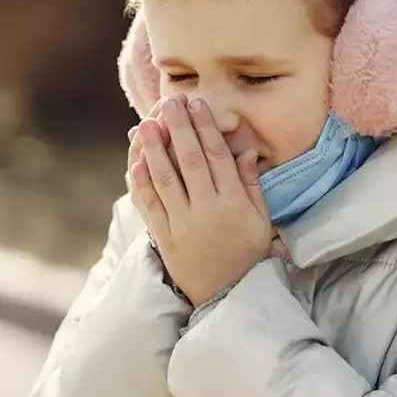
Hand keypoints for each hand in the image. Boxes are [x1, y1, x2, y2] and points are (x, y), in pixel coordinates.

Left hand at [129, 95, 272, 305]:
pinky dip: (142, 182)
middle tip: (170, 102)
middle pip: (189, 161)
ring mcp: (183, 224)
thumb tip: (246, 149)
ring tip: (146, 124)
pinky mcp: (164, 238)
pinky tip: (137, 161)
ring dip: (154, 149)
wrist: (226, 294)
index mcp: (233, 204)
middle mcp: (207, 211)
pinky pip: (150, 205)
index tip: (197, 105)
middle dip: (178, 128)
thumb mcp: (260, 220)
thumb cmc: (246, 253)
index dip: (206, 128)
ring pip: (165, 179)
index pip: (217, 157)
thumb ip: (251, 184)